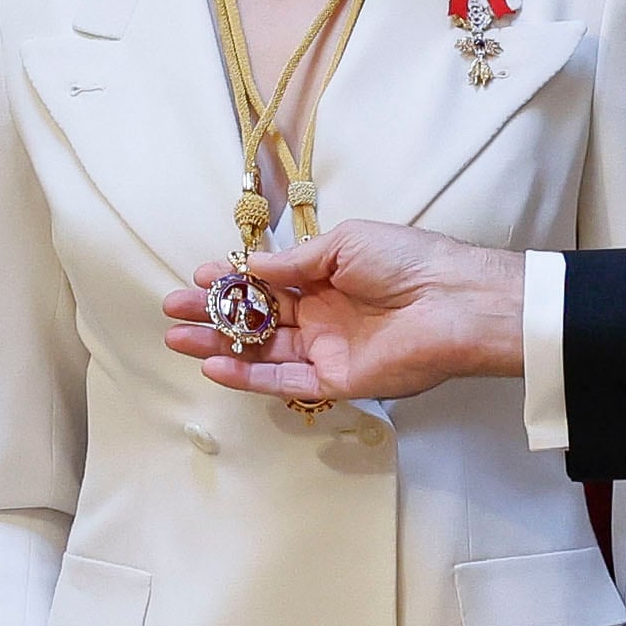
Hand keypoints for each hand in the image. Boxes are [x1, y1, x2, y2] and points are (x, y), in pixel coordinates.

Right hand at [161, 221, 525, 403]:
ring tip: (176, 337)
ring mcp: (327, 351)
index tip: (199, 274)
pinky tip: (214, 364)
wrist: (453, 300)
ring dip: (218, 344)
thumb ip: (294, 263)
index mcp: (327, 279)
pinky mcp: (336, 381)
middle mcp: (322, 317)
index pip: (268, 284)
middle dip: (213, 313)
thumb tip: (250, 267)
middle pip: (256, 319)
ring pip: (261, 352)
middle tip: (173, 308)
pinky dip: (248, 376)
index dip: (232, 281)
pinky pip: (284, 382)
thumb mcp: (344, 243)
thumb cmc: (407, 261)